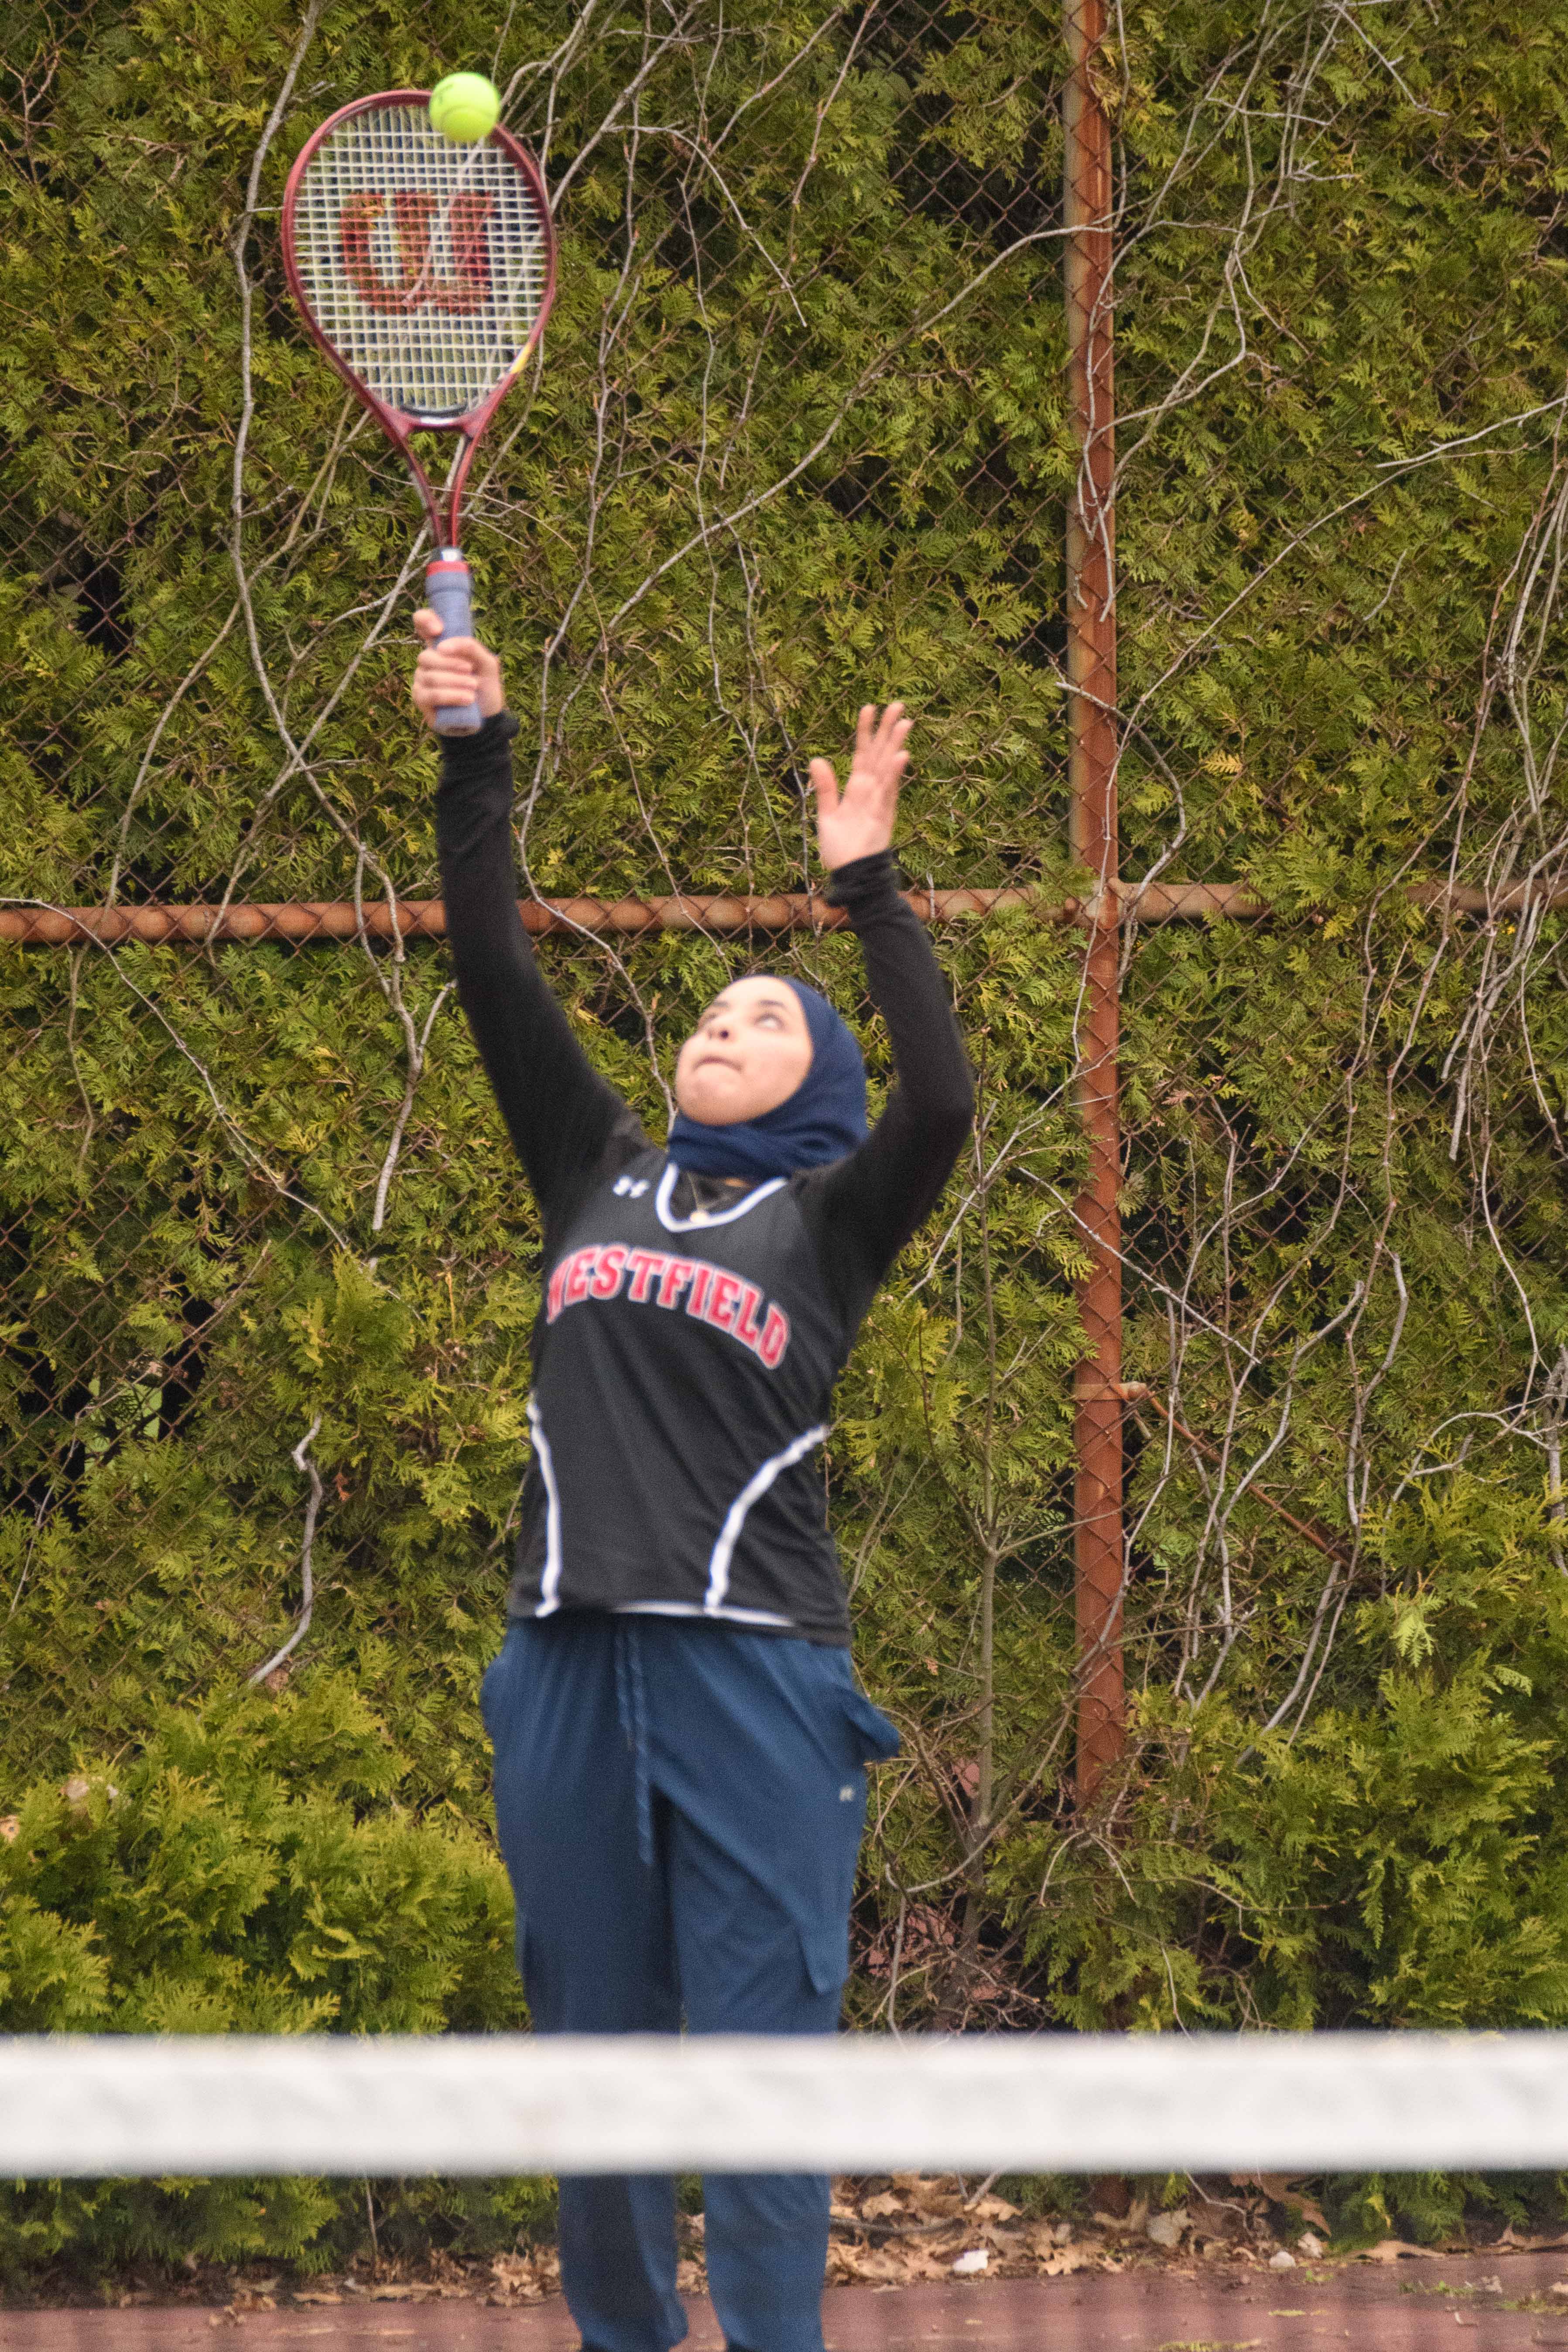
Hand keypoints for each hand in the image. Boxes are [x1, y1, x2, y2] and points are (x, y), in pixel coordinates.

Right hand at [411, 609, 505, 727]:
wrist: (488, 717)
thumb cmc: (485, 687)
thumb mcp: (487, 664)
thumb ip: (471, 647)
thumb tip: (442, 646)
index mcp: (443, 647)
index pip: (422, 622)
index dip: (425, 620)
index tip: (438, 630)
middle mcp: (429, 661)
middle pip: (426, 656)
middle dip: (451, 664)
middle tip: (471, 672)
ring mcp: (422, 680)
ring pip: (429, 676)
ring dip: (455, 682)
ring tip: (473, 690)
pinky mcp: (421, 700)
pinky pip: (430, 695)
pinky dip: (451, 696)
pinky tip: (466, 700)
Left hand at [809, 703, 909, 871]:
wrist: (851, 876)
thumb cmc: (840, 849)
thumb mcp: (827, 814)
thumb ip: (825, 788)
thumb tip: (816, 759)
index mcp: (856, 789)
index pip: (861, 753)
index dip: (864, 731)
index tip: (868, 707)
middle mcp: (870, 791)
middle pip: (879, 754)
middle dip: (888, 730)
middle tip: (898, 704)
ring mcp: (879, 802)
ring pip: (888, 767)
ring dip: (896, 744)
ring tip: (905, 721)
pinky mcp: (883, 815)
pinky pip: (889, 790)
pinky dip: (895, 773)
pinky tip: (901, 755)